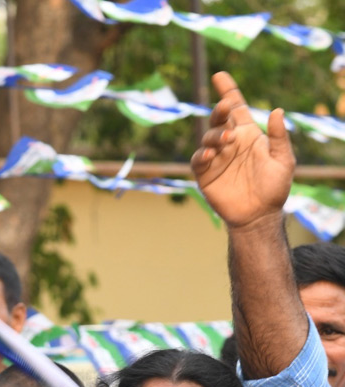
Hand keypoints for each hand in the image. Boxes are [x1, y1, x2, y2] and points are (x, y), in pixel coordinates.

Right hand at [191, 72, 294, 229]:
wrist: (259, 215)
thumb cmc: (274, 188)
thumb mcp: (283, 160)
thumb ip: (279, 137)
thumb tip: (278, 111)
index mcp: (247, 135)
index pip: (236, 108)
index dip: (228, 90)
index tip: (220, 75)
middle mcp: (229, 143)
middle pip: (219, 119)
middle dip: (220, 110)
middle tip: (225, 107)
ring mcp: (216, 158)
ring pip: (208, 137)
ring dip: (215, 134)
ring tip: (227, 139)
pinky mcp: (206, 175)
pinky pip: (199, 161)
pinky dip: (203, 156)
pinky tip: (212, 156)